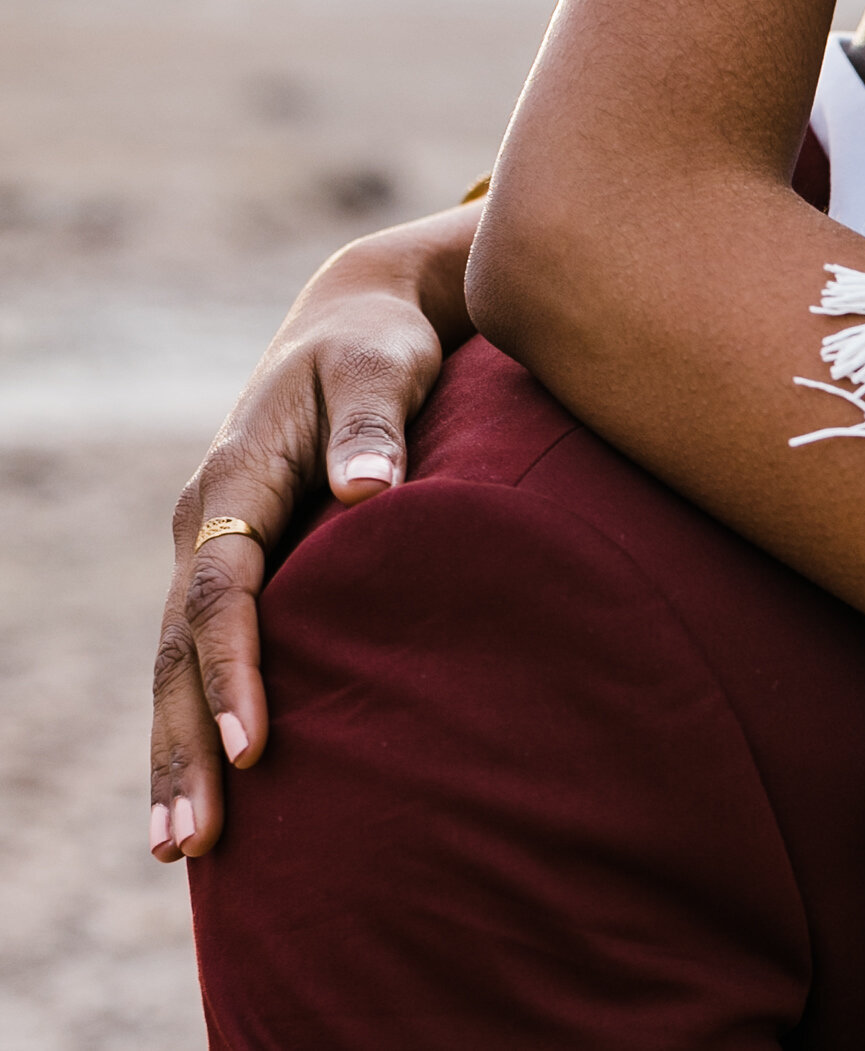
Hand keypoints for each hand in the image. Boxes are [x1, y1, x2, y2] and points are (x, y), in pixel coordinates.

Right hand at [150, 201, 481, 860]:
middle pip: (179, 647)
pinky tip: (213, 789)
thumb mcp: (384, 366)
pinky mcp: (237, 565)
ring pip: (177, 663)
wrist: (358, 322)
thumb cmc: (381, 347)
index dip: (232, 668)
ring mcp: (213, 547)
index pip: (222, 590)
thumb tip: (371, 490)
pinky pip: (203, 653)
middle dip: (181, 745)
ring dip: (176, 752)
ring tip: (182, 847)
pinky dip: (197, 719)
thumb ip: (378, 424)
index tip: (253, 746)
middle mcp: (208, 520)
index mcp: (236, 477)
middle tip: (191, 841)